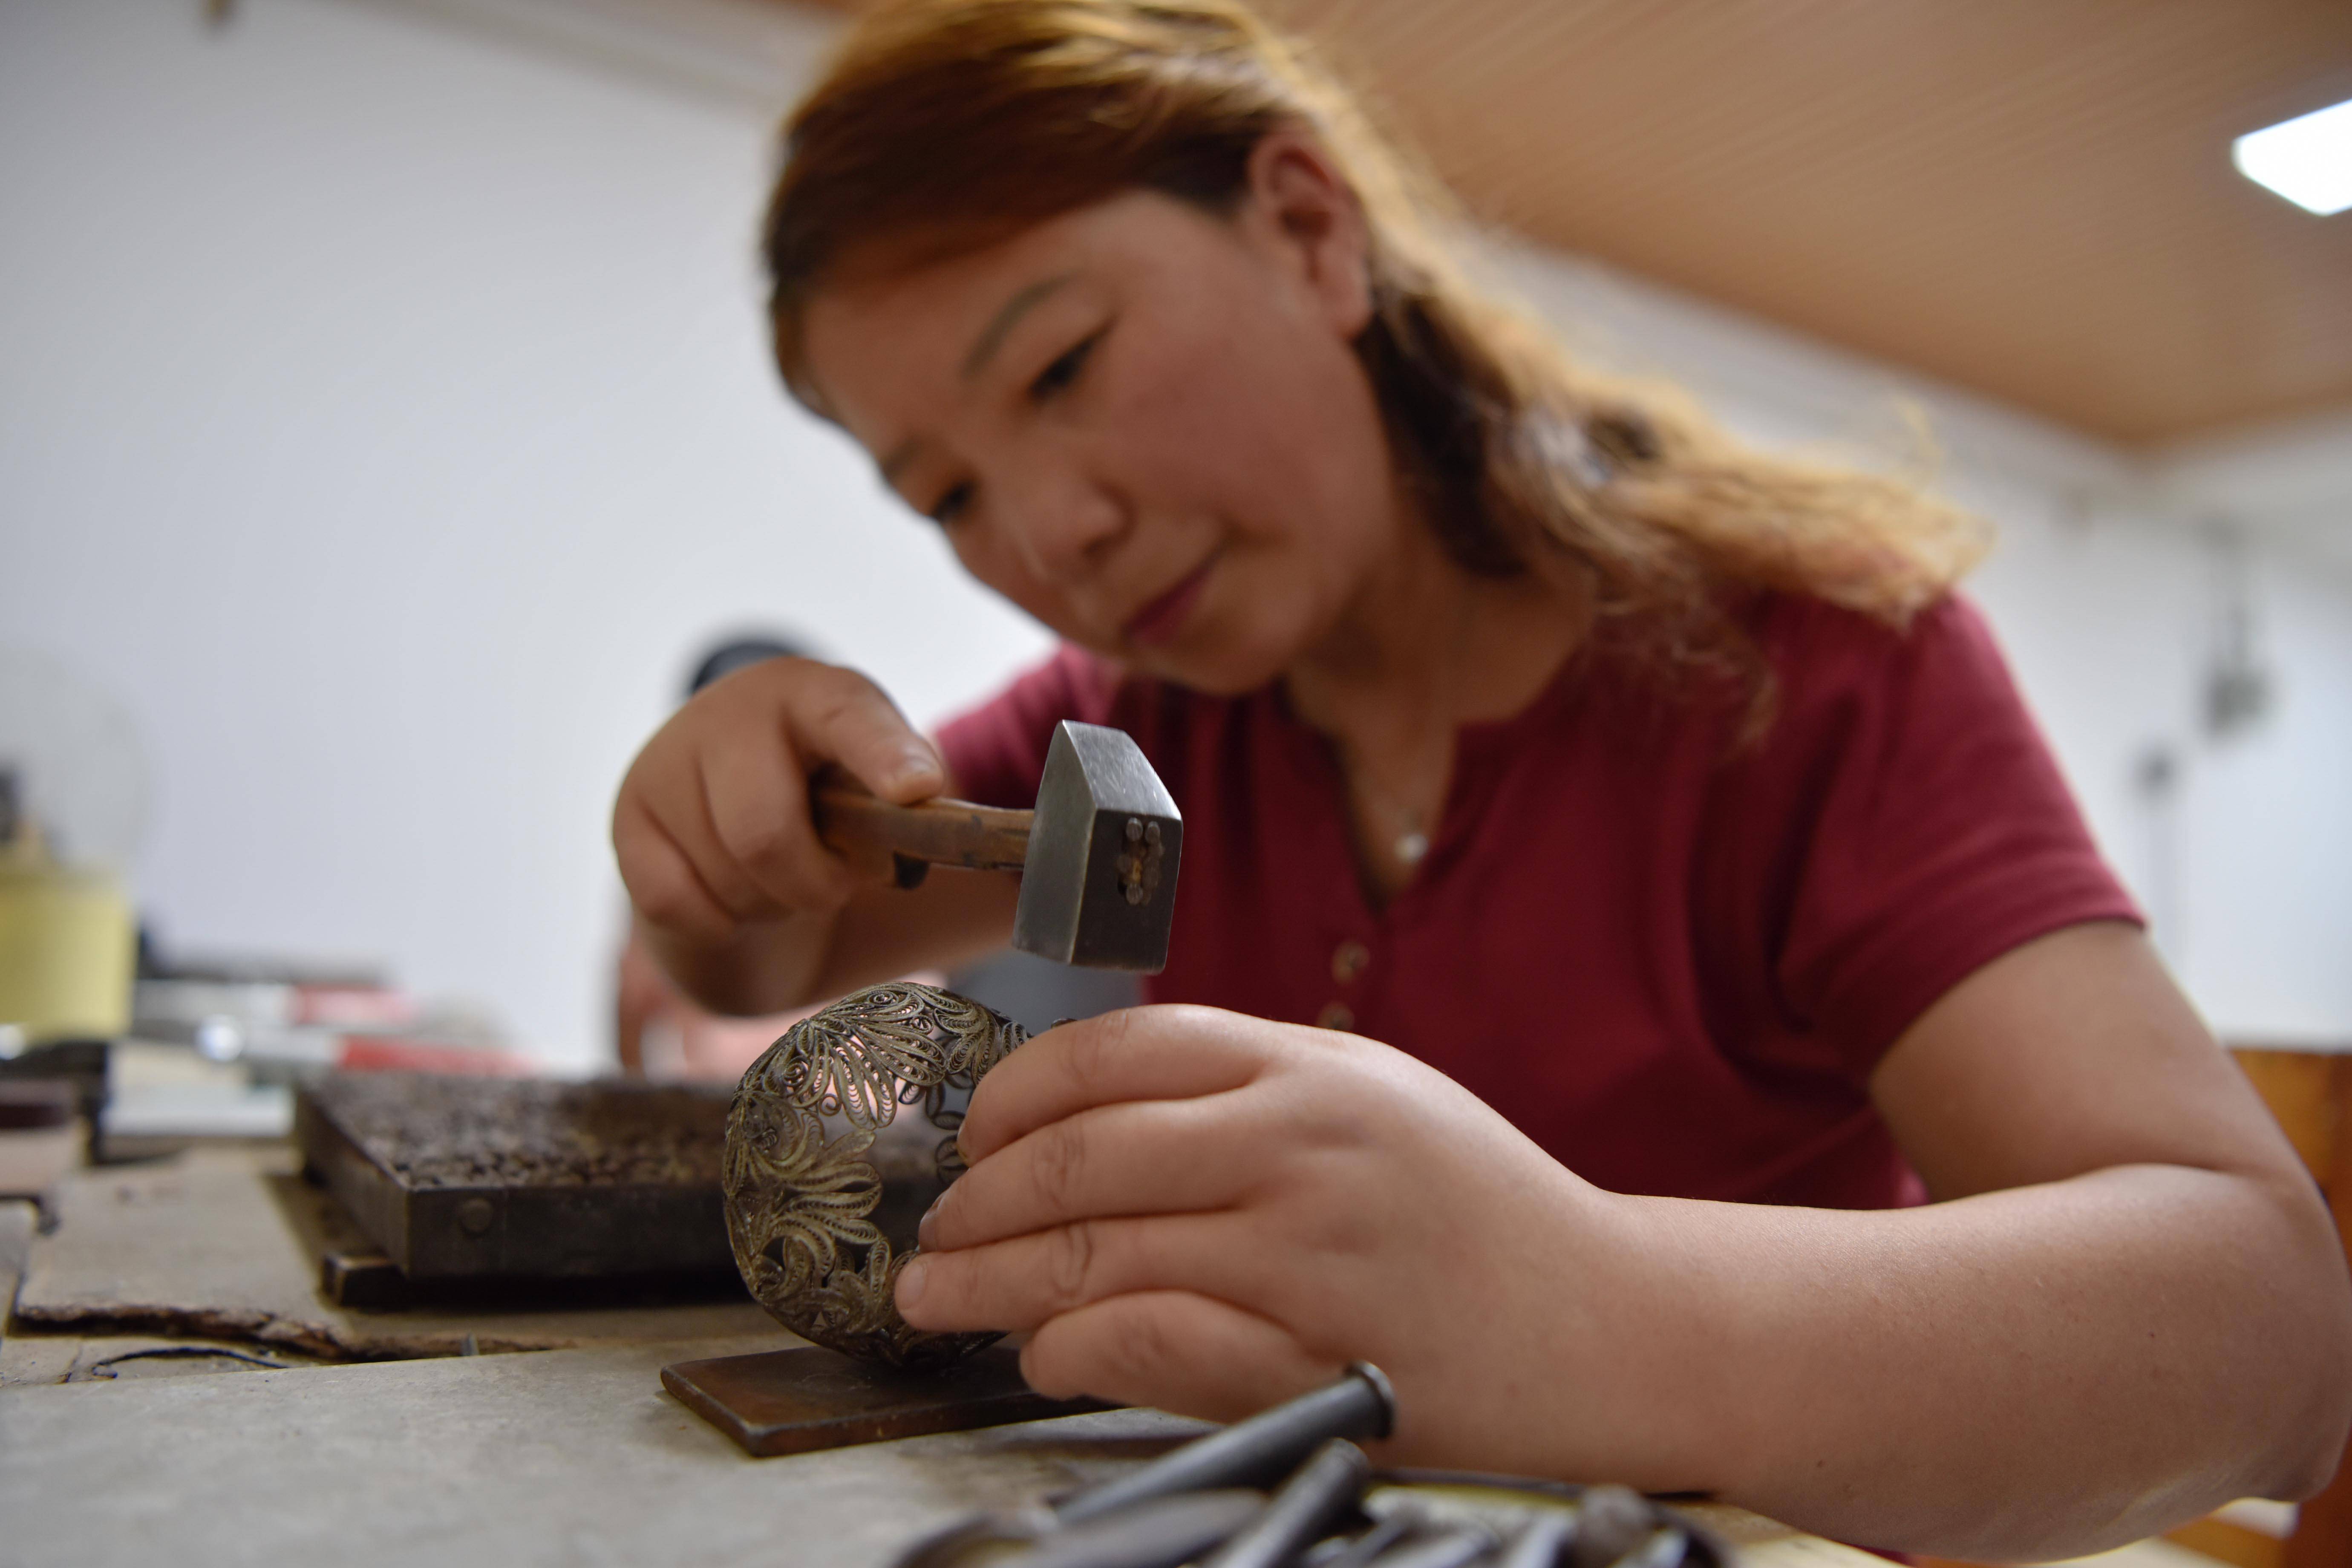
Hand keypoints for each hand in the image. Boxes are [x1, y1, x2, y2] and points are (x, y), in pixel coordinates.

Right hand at [612, 658, 942, 944]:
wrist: (735, 794)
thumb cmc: (824, 788)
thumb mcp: (872, 778)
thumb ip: (900, 798)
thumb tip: (916, 804)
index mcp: (811, 693)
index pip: (848, 717)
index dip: (883, 755)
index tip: (917, 788)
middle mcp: (730, 714)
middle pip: (766, 834)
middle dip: (815, 884)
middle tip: (835, 884)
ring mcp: (666, 763)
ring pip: (726, 878)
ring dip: (772, 904)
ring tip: (781, 876)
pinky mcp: (627, 819)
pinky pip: (675, 902)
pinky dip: (720, 922)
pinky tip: (734, 894)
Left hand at [895, 1005, 1685, 1477]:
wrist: (1619, 1323)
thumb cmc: (1481, 1213)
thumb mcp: (1375, 1101)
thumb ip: (1248, 1091)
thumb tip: (1086, 1115)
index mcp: (1310, 1066)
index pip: (1117, 1050)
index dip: (1017, 1093)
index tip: (973, 1136)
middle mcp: (1302, 1143)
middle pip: (1081, 1156)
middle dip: (977, 1203)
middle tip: (931, 1237)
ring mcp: (1310, 1251)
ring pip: (1096, 1254)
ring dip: (994, 1285)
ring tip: (943, 1301)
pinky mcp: (1318, 1354)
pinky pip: (1152, 1344)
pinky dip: (1074, 1350)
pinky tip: (1046, 1354)